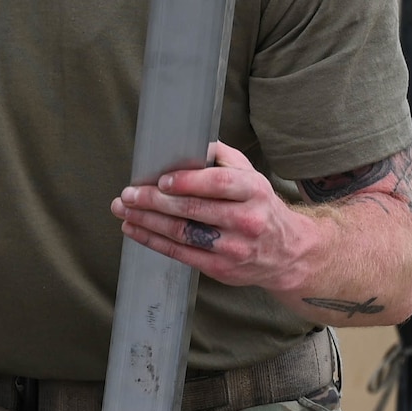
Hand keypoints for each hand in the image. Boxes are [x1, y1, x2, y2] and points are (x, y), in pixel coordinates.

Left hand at [109, 141, 310, 290]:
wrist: (287, 253)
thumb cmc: (260, 206)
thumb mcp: (251, 175)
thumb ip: (222, 157)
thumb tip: (189, 142)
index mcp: (254, 191)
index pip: (218, 183)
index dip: (187, 181)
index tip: (161, 179)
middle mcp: (246, 220)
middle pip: (193, 209)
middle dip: (154, 201)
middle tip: (129, 194)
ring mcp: (234, 247)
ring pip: (182, 233)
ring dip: (147, 221)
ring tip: (124, 210)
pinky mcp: (221, 268)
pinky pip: (180, 253)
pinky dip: (153, 240)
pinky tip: (134, 229)